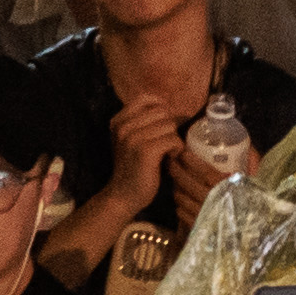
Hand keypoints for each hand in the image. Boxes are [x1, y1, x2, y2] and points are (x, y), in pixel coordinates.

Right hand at [99, 86, 186, 217]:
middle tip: (166, 144)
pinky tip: (170, 159)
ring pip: (169, 125)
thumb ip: (141, 122)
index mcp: (118, 120)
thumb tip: (169, 107)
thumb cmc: (132, 168)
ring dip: (174, 139)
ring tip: (168, 152)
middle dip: (170, 126)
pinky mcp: (146, 151)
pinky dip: (177, 149)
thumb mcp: (129, 140)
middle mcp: (123, 126)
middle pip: (162, 111)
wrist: (123, 196)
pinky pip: (173, 139)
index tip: (164, 126)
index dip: (161, 108)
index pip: (146, 98)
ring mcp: (133, 137)